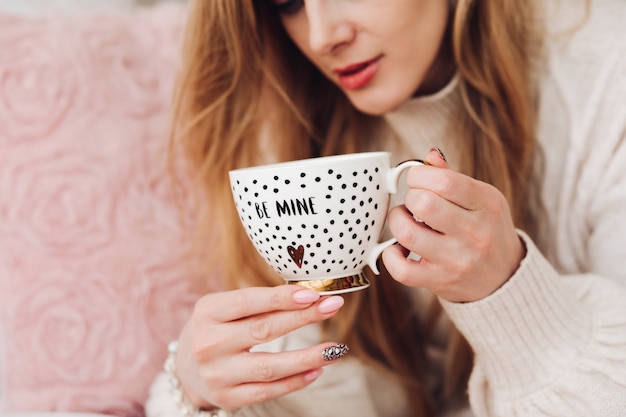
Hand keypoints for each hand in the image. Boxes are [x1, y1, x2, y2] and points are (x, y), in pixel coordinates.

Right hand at [174, 285, 345, 410]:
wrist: (185, 369)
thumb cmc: (215, 329)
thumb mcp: (223, 308)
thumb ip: (258, 302)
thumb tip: (308, 296)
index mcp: (208, 312)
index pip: (248, 302)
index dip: (282, 298)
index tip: (313, 294)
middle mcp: (209, 344)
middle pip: (263, 330)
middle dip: (303, 318)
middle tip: (333, 306)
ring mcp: (217, 374)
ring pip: (269, 366)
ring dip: (307, 357)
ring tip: (335, 348)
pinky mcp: (228, 398)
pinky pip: (268, 391)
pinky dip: (295, 381)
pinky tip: (316, 370)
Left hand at [382, 149, 524, 302]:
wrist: (505, 278)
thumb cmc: (487, 231)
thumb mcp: (482, 199)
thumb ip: (452, 177)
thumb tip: (428, 156)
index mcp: (486, 204)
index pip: (444, 181)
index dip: (419, 175)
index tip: (417, 180)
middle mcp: (475, 233)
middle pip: (422, 203)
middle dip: (409, 197)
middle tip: (414, 202)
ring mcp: (456, 260)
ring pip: (407, 233)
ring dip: (397, 221)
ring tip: (406, 221)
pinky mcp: (439, 281)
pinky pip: (401, 269)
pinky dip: (390, 255)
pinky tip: (399, 248)